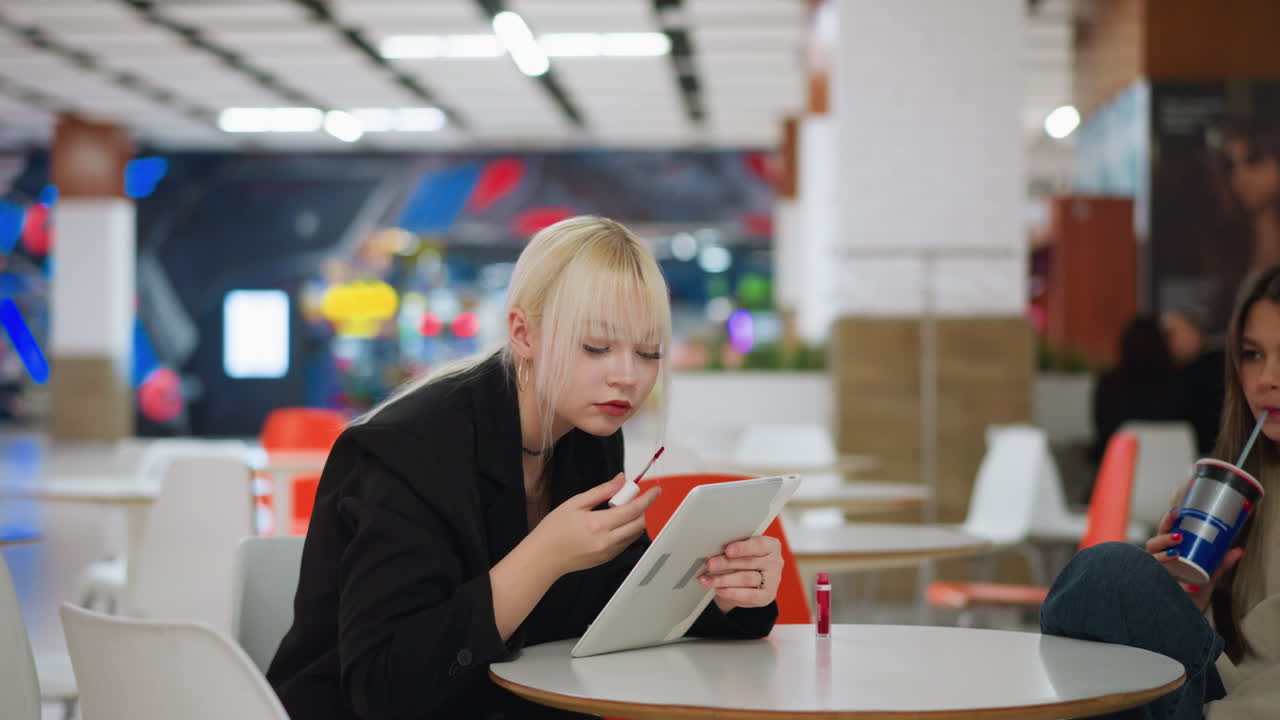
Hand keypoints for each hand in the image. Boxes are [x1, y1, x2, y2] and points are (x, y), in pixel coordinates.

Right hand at [526, 473, 659, 577]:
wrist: (544, 557)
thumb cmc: (554, 530)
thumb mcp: (575, 503)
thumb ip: (602, 491)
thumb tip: (621, 479)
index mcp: (598, 524)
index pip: (633, 510)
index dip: (648, 499)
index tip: (655, 490)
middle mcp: (607, 541)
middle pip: (639, 524)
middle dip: (640, 509)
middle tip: (628, 499)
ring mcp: (608, 552)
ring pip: (634, 535)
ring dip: (634, 520)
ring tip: (616, 511)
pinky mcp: (607, 559)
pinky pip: (625, 543)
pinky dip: (626, 531)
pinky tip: (611, 525)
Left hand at [698, 535, 783, 613]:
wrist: (749, 582)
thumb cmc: (743, 559)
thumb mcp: (741, 550)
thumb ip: (734, 547)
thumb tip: (713, 548)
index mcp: (771, 545)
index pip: (759, 544)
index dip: (743, 547)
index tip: (728, 550)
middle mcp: (775, 562)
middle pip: (749, 562)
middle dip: (726, 563)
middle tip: (709, 564)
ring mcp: (773, 580)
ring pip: (746, 578)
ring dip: (723, 579)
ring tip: (706, 579)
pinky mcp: (767, 596)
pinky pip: (749, 595)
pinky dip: (731, 592)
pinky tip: (718, 590)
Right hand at [1147, 507, 1243, 611]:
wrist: (1187, 619)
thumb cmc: (1192, 595)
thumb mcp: (1208, 577)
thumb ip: (1219, 564)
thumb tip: (1238, 549)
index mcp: (1165, 555)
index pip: (1162, 533)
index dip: (1167, 521)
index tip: (1176, 510)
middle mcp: (1155, 564)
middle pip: (1152, 544)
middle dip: (1163, 538)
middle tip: (1179, 536)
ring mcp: (1152, 577)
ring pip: (1151, 561)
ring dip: (1162, 556)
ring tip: (1176, 553)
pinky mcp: (1153, 591)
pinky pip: (1155, 582)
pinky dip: (1170, 582)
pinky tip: (1181, 583)